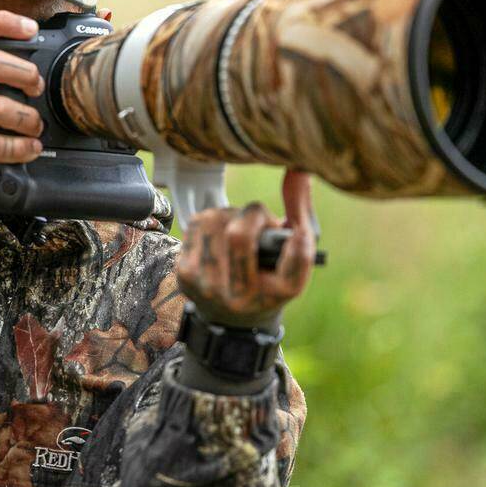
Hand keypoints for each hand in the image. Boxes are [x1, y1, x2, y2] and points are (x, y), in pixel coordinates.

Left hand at [176, 171, 316, 329]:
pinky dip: (212, 220)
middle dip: (254, 215)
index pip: (294, 260)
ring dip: (232, 214)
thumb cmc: (268, 277)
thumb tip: (298, 170)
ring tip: (239, 227)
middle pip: (240, 235)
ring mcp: (207, 287)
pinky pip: (198, 223)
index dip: (299, 237)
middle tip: (261, 220)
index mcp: (275, 295)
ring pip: (215, 222)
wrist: (228, 316)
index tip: (298, 229)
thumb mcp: (292, 256)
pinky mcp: (185, 273)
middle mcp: (240, 297)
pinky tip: (220, 234)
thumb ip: (300, 215)